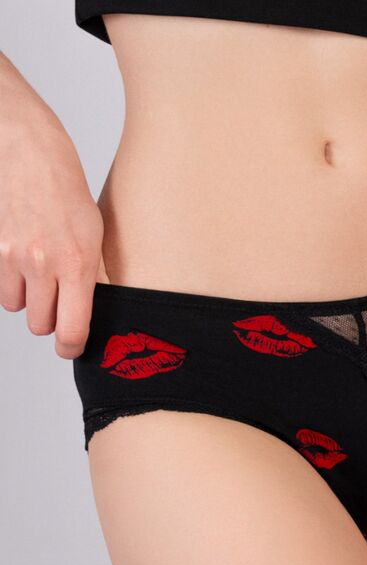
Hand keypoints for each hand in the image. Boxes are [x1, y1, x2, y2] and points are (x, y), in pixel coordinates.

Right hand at [0, 101, 107, 357]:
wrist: (27, 152)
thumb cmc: (67, 191)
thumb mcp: (95, 235)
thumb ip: (91, 275)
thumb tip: (91, 310)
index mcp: (77, 264)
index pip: (72, 328)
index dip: (72, 346)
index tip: (72, 348)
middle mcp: (43, 265)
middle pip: (41, 325)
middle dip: (51, 320)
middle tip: (59, 304)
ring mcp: (12, 258)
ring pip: (18, 308)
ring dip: (30, 300)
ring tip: (41, 274)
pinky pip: (2, 289)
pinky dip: (12, 285)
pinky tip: (23, 262)